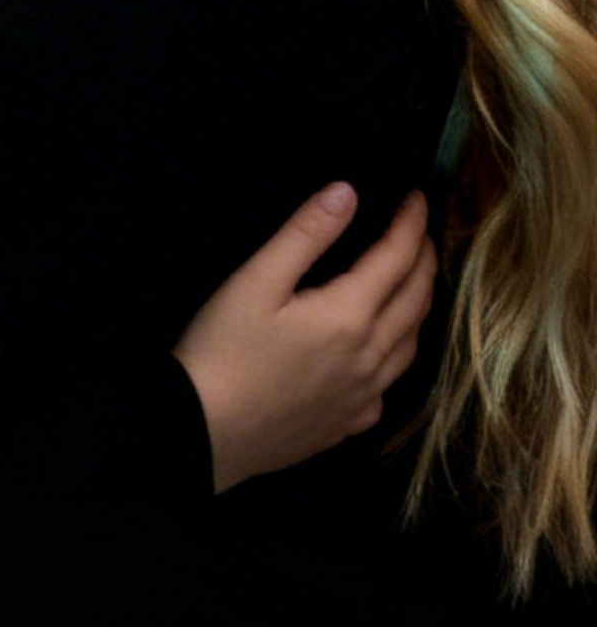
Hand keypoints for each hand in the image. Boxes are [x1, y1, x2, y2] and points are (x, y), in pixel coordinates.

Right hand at [173, 184, 435, 493]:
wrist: (202, 434)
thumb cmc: (222, 352)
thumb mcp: (255, 282)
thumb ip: (305, 234)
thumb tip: (347, 192)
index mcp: (349, 315)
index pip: (397, 257)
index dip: (411, 223)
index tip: (416, 197)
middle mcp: (370, 356)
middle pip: (416, 300)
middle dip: (425, 259)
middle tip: (420, 233)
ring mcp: (363, 396)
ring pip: (412, 345)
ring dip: (419, 306)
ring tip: (411, 284)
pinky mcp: (348, 424)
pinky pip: (388, 386)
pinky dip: (396, 357)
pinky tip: (379, 354)